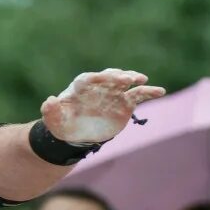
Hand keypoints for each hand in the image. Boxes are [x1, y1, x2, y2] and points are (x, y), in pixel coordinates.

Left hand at [41, 69, 164, 143]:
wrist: (77, 133)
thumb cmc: (63, 124)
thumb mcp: (54, 120)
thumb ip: (50, 110)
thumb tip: (49, 100)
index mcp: (80, 88)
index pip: (88, 79)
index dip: (95, 78)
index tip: (103, 77)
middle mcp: (98, 87)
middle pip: (108, 77)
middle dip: (116, 76)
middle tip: (126, 78)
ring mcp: (113, 93)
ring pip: (125, 82)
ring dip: (133, 79)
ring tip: (142, 79)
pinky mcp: (125, 103)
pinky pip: (138, 95)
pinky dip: (149, 91)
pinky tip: (160, 91)